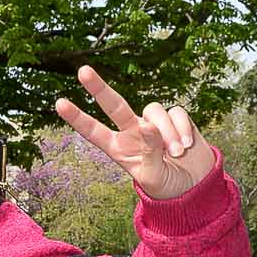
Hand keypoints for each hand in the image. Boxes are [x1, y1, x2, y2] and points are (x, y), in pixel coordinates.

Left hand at [54, 68, 212, 199]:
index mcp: (119, 149)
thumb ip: (150, 152)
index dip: (77, 118)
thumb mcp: (154, 176)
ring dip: (167, 132)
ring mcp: (153, 123)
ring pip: (153, 111)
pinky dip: (182, 129)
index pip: (94, 131)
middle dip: (98, 88)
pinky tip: (188, 145)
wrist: (196, 184)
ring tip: (177, 153)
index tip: (59, 103)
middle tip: (82, 71)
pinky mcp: (175, 117)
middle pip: (114, 105)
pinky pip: (176, 112)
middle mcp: (132, 131)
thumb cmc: (168, 185)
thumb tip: (147, 125)